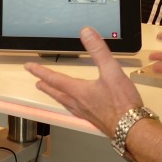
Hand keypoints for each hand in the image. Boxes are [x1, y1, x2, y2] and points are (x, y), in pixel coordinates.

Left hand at [25, 27, 142, 135]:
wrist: (132, 129)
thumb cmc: (122, 102)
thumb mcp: (111, 71)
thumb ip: (98, 51)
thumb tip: (86, 33)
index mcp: (78, 91)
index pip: (54, 78)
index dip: (40, 71)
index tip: (29, 67)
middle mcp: (78, 103)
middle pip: (56, 92)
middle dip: (46, 85)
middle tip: (37, 81)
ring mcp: (85, 113)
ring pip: (65, 102)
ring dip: (56, 95)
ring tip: (52, 92)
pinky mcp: (95, 119)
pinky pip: (76, 110)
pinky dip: (70, 104)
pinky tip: (77, 106)